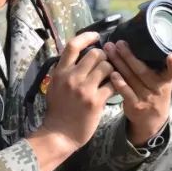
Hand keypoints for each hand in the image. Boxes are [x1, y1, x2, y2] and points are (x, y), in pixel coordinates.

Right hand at [33, 32, 114, 155]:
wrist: (60, 134)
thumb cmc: (58, 110)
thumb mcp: (55, 86)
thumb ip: (65, 71)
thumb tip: (79, 55)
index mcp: (60, 72)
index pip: (73, 45)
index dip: (87, 37)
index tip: (96, 36)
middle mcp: (72, 77)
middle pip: (95, 54)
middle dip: (104, 57)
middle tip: (104, 65)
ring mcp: (84, 89)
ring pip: (107, 67)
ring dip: (111, 70)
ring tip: (110, 78)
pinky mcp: (96, 101)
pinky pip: (113, 85)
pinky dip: (116, 85)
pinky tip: (114, 89)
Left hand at [105, 41, 171, 146]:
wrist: (151, 120)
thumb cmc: (154, 91)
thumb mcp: (161, 80)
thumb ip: (155, 65)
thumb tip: (138, 39)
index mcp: (166, 80)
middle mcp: (158, 89)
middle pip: (143, 70)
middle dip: (130, 55)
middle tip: (119, 42)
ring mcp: (147, 99)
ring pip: (131, 78)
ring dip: (119, 63)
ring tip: (109, 50)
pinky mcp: (135, 106)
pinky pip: (125, 92)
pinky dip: (118, 82)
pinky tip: (111, 72)